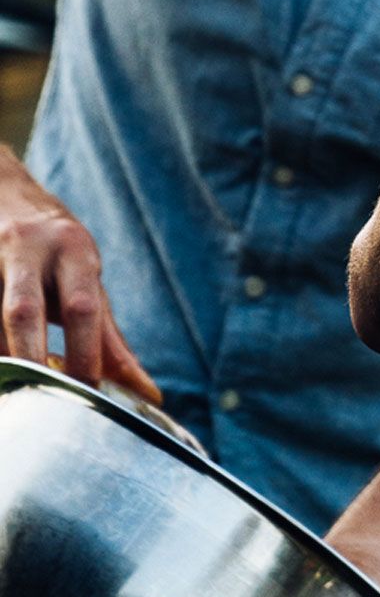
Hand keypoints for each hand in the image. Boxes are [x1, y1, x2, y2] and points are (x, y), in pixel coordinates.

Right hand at [0, 154, 161, 400]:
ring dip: (6, 359)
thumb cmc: (55, 251)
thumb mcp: (87, 281)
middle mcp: (29, 246)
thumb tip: (148, 395)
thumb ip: (110, 339)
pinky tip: (6, 375)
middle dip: (31, 360)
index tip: (89, 396)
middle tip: (43, 405)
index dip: (85, 356)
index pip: (82, 308)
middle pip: (24, 313)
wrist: (2, 192)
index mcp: (74, 249)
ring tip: (15, 396)